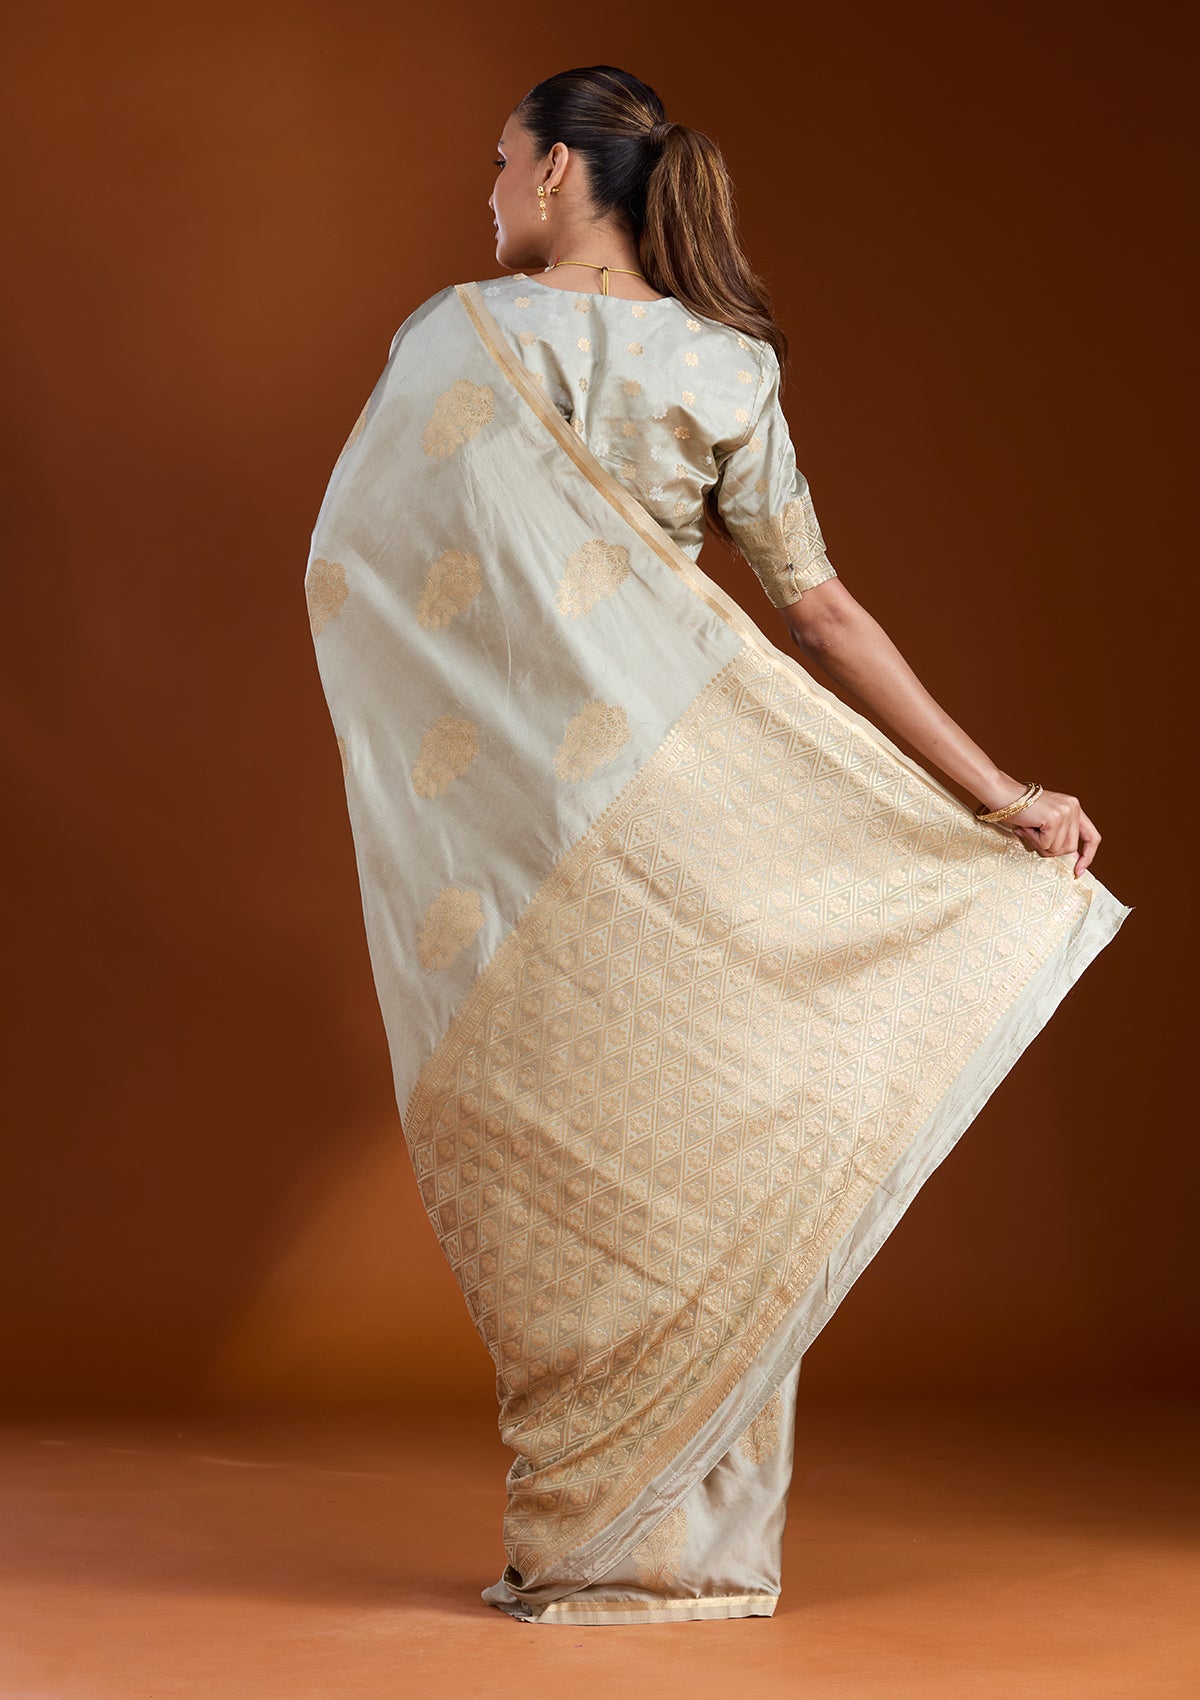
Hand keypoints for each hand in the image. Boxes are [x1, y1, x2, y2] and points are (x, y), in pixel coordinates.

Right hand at [980, 782, 1100, 878]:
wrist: (1003, 794)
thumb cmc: (1020, 810)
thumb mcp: (1047, 822)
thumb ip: (1061, 837)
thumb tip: (1074, 859)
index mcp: (1074, 807)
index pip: (1092, 837)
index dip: (1088, 856)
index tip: (1079, 871)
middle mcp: (1073, 807)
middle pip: (1071, 847)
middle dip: (1052, 850)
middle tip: (1035, 838)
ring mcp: (1065, 812)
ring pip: (1059, 848)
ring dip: (1041, 844)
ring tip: (1030, 829)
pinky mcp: (1054, 818)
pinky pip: (1047, 844)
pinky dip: (1034, 840)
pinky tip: (1027, 827)